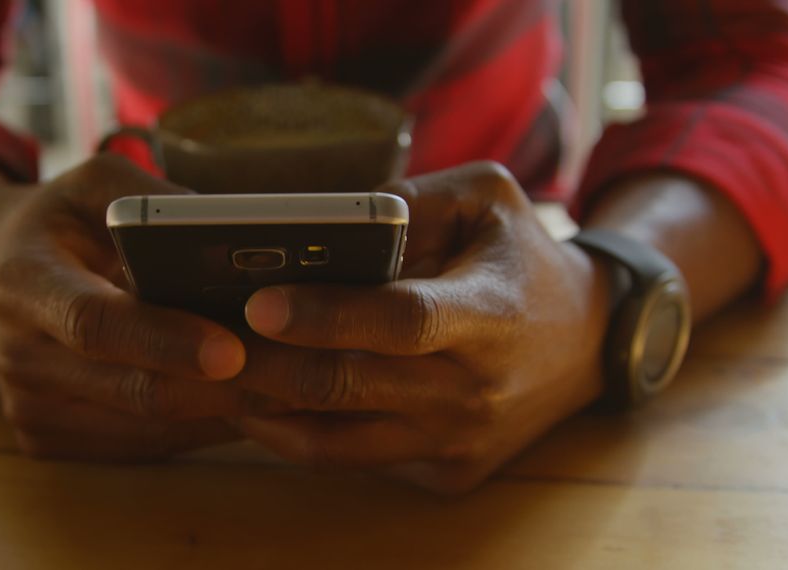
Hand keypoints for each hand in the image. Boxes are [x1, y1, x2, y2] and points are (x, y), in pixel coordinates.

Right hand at [0, 155, 274, 459]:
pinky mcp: (49, 441)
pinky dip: (207, 427)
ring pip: (151, 428)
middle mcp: (18, 356)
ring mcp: (31, 409)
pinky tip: (260, 405)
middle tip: (302, 379)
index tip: (232, 349)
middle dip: (226, 390)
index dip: (164, 340)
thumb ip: (151, 201)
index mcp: (22, 282)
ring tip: (300, 391)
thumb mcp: (94, 183)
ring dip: (230, 414)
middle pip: (134, 390)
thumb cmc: (61, 220)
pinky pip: (147, 444)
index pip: (95, 324)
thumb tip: (229, 235)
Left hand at [234, 162, 612, 492]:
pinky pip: (354, 460)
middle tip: (199, 339)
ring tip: (209, 374)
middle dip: (262, 365)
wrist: (588, 341)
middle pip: (348, 386)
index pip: (400, 320)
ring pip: (337, 440)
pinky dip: (298, 435)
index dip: (327, 315)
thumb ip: (408, 200)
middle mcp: (475, 388)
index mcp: (490, 312)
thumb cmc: (523, 258)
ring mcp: (459, 440)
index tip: (257, 301)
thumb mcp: (485, 197)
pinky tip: (259, 402)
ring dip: (263, 409)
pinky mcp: (446, 471)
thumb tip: (321, 223)